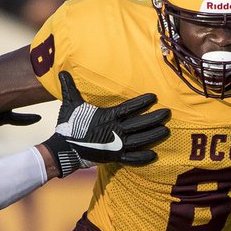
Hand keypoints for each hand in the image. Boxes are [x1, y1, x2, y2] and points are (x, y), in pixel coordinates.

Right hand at [43, 71, 169, 175]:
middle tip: (167, 113)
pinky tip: (154, 155)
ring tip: (166, 130)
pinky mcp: (114, 157)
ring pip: (140, 141)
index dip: (142, 102)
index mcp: (107, 117)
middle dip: (155, 118)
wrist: (64, 149)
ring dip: (154, 135)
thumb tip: (63, 72)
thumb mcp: (70, 104)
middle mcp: (115, 130)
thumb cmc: (68, 125)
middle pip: (140, 124)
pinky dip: (142, 158)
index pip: (129, 108)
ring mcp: (116, 145)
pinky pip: (131, 159)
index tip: (154, 97)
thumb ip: (70, 88)